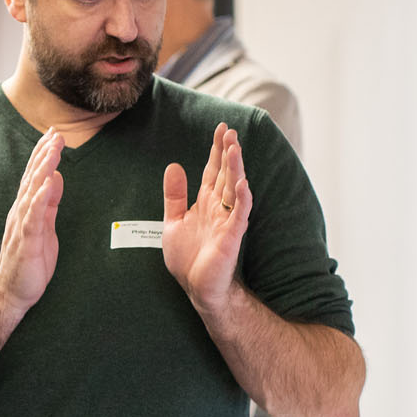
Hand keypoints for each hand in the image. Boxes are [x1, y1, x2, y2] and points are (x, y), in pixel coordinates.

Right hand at [0, 128, 63, 312]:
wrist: (12, 293)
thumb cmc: (29, 262)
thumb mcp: (45, 227)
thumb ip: (49, 203)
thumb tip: (55, 178)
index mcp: (27, 209)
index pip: (35, 176)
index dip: (44, 155)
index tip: (54, 135)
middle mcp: (21, 213)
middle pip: (32, 178)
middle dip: (44, 155)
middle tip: (55, 134)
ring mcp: (21, 226)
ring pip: (31, 192)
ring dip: (42, 170)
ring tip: (52, 151)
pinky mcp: (25, 241)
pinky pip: (32, 217)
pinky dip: (38, 200)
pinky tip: (45, 185)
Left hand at [162, 122, 249, 312]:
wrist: (196, 288)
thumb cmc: (188, 259)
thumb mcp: (172, 221)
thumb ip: (174, 195)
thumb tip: (173, 165)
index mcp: (205, 203)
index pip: (212, 170)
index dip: (216, 150)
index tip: (221, 128)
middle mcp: (218, 208)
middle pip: (225, 174)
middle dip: (228, 152)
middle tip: (230, 130)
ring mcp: (226, 221)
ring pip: (234, 189)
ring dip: (235, 168)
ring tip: (235, 147)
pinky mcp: (231, 237)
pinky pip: (240, 214)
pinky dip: (242, 198)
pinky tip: (243, 183)